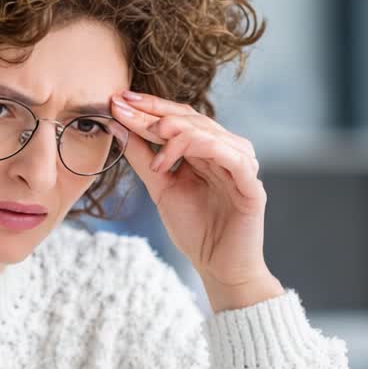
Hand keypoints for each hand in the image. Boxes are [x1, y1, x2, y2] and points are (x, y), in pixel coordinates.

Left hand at [109, 91, 282, 310]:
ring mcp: (242, 165)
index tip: (117, 100)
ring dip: (177, 129)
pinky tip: (169, 157)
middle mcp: (227, 151)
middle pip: (192, 119)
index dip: (150, 107)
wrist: (219, 269)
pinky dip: (200, 149)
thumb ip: (142, 156)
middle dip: (156, 112)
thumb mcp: (160, 187)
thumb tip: (116, 124)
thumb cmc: (195, 229)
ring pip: (210, 133)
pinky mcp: (251, 185)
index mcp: (207, 150)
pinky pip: (230, 156)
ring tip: (150, 132)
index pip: (179, 118)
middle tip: (124, 106)